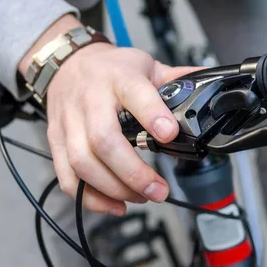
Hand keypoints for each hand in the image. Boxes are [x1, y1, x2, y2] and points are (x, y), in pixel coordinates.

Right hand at [19, 15, 197, 214]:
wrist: (69, 62)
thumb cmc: (112, 68)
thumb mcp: (145, 65)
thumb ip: (176, 79)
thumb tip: (210, 87)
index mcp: (119, 77)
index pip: (135, 93)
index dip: (152, 115)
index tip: (170, 134)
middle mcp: (90, 99)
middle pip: (104, 140)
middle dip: (133, 172)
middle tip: (157, 190)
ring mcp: (70, 120)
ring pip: (83, 162)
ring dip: (113, 188)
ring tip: (141, 197)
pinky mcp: (56, 139)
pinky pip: (66, 176)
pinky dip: (90, 197)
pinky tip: (114, 205)